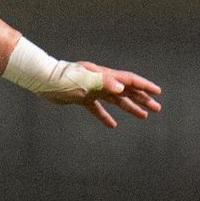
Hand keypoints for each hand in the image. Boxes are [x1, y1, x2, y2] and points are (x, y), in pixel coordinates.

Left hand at [39, 62, 162, 127]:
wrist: (41, 80)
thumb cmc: (62, 78)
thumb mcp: (84, 79)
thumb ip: (103, 82)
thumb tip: (121, 88)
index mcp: (103, 75)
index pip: (128, 80)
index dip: (144, 86)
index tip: (158, 92)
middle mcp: (100, 81)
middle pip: (126, 90)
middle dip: (142, 99)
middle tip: (157, 108)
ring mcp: (91, 89)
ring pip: (115, 100)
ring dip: (129, 107)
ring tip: (143, 116)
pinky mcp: (81, 98)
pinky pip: (97, 108)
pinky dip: (105, 116)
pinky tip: (112, 125)